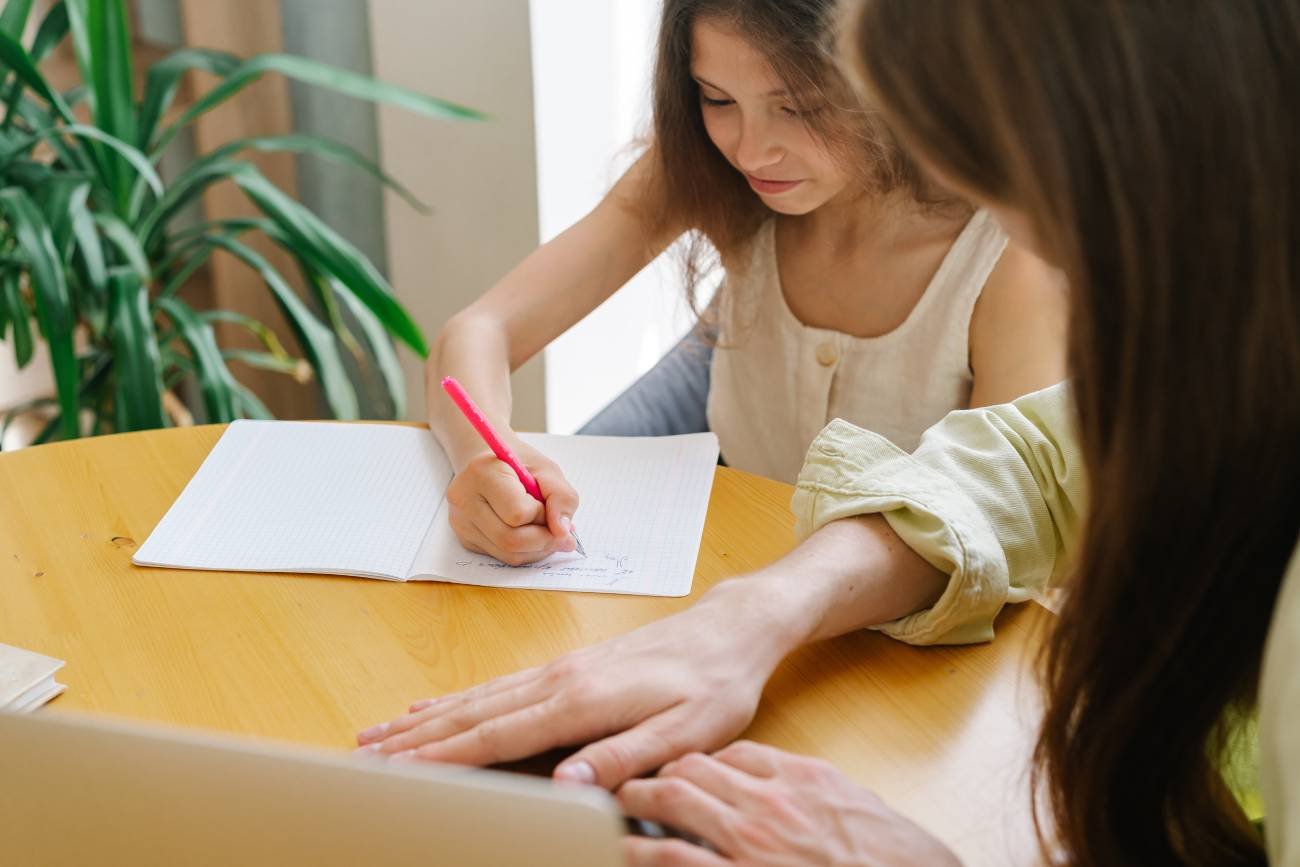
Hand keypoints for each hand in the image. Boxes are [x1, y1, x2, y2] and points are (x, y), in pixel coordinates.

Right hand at [354, 578, 801, 787]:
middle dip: (414, 740)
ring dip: (424, 719)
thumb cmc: (714, 684)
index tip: (396, 773)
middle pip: (471, 715)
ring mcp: (559, 669)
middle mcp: (560, 679)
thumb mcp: (688, 731)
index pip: (498, 735)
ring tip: (378, 734)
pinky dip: (457, 700)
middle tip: (361, 758)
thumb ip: (626, 756)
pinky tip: (435, 708)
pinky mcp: (566, 667)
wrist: (730, 629)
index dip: (444, 758)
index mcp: (583, 700)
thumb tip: (569, 781)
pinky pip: (498, 686)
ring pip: (476, 698)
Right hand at [444, 441, 577, 564]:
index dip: (542, 515)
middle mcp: (464, 500)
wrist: (491, 465)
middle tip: (560, 531)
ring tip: (548, 531)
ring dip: (538, 549)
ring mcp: (461, 522)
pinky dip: (525, 551)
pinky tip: (530, 534)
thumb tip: (563, 532)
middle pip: (510, 540)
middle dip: (544, 539)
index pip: (517, 513)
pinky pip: (502, 557)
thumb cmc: (520, 464)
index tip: (547, 504)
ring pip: (508, 554)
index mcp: (482, 473)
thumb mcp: (547, 470)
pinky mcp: (465, 539)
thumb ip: (561, 497)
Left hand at [619, 741, 962, 866]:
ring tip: (614, 808)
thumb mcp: (855, 809)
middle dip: (658, 772)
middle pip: (694, 768)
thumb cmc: (894, 857)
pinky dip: (642, 850)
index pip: (733, 752)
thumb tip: (785, 787)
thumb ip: (813, 793)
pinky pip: (673, 857)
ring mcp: (751, 841)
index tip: (681, 767)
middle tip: (633, 782)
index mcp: (801, 778)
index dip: (699, 759)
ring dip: (637, 800)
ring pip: (674, 801)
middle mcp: (770, 801)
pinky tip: (623, 851)